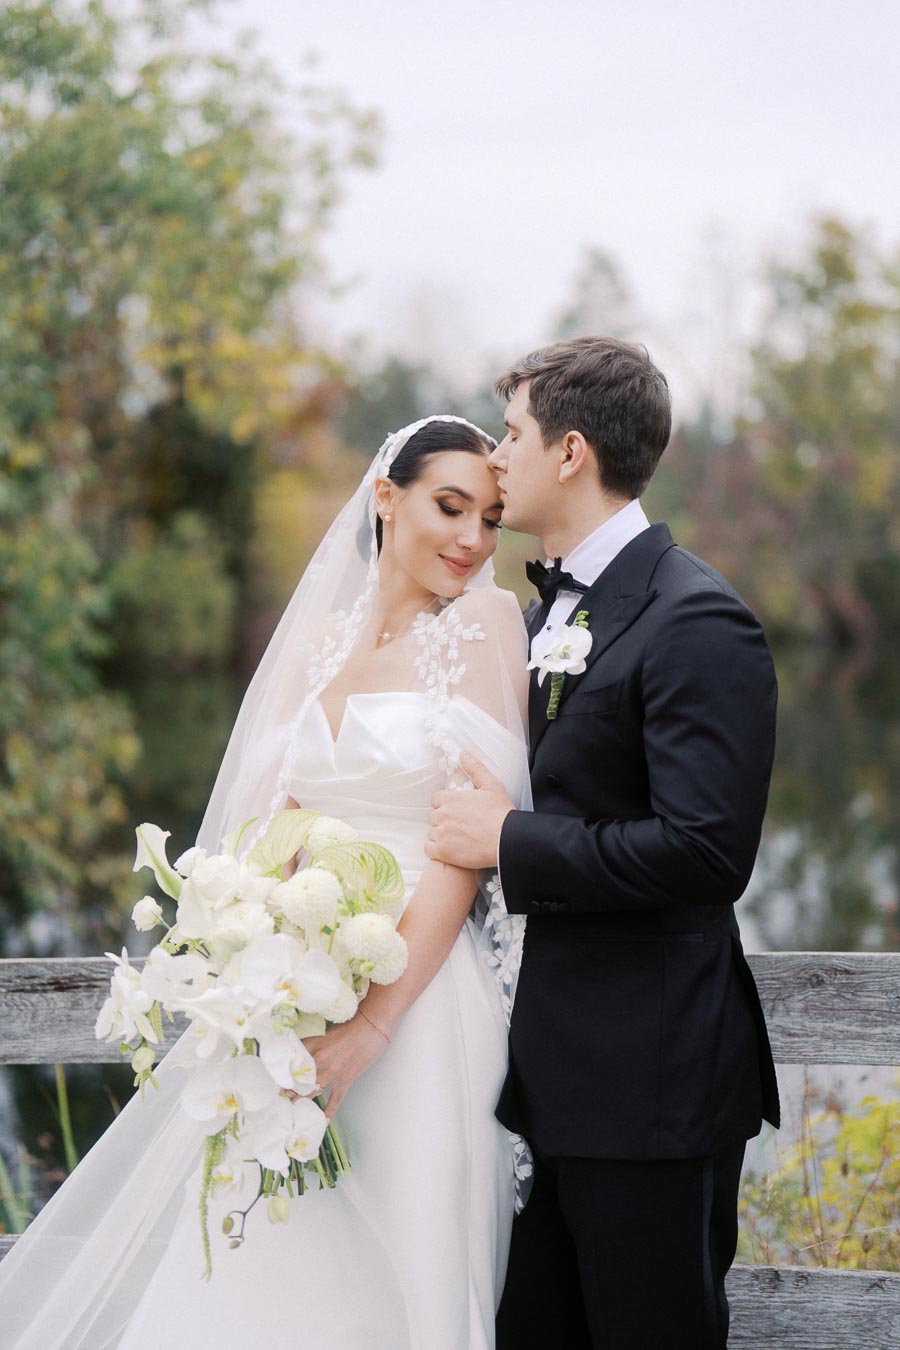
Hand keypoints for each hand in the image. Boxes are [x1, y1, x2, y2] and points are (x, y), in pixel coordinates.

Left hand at [290, 1016, 388, 1117]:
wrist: (370, 1029)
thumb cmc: (350, 1028)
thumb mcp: (325, 1033)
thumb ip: (313, 1045)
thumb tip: (302, 1055)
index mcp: (313, 1046)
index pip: (291, 1061)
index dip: (282, 1069)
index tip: (276, 1076)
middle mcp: (320, 1061)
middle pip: (298, 1079)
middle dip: (288, 1088)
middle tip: (280, 1094)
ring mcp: (332, 1073)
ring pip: (311, 1091)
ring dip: (301, 1099)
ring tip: (291, 1106)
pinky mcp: (345, 1081)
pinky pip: (334, 1100)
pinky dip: (329, 1112)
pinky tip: (323, 1121)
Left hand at [425, 751, 513, 869]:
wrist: (507, 841)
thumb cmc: (501, 814)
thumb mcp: (491, 785)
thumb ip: (475, 768)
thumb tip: (463, 753)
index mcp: (451, 798)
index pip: (436, 799)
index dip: (446, 805)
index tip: (457, 811)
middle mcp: (442, 815)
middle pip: (433, 816)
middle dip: (443, 820)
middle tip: (460, 826)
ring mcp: (441, 834)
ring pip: (431, 833)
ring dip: (440, 835)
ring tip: (458, 839)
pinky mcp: (442, 852)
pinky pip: (429, 849)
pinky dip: (436, 850)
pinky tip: (450, 850)